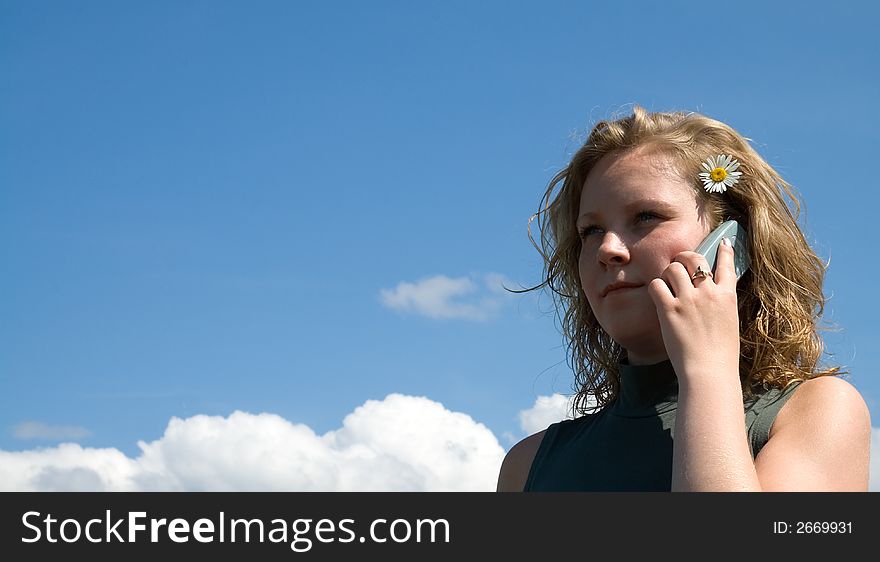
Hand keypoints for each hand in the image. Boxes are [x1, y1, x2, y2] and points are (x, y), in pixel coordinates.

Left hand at [647, 239, 739, 385]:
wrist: (709, 371)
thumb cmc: (720, 355)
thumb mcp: (729, 324)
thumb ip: (720, 307)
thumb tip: (711, 297)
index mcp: (727, 297)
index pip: (726, 265)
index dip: (725, 251)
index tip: (723, 242)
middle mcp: (709, 293)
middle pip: (694, 258)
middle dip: (683, 258)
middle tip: (678, 265)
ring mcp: (689, 299)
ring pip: (672, 268)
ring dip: (667, 274)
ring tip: (667, 285)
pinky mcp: (670, 308)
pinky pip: (656, 285)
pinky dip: (655, 289)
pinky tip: (657, 298)